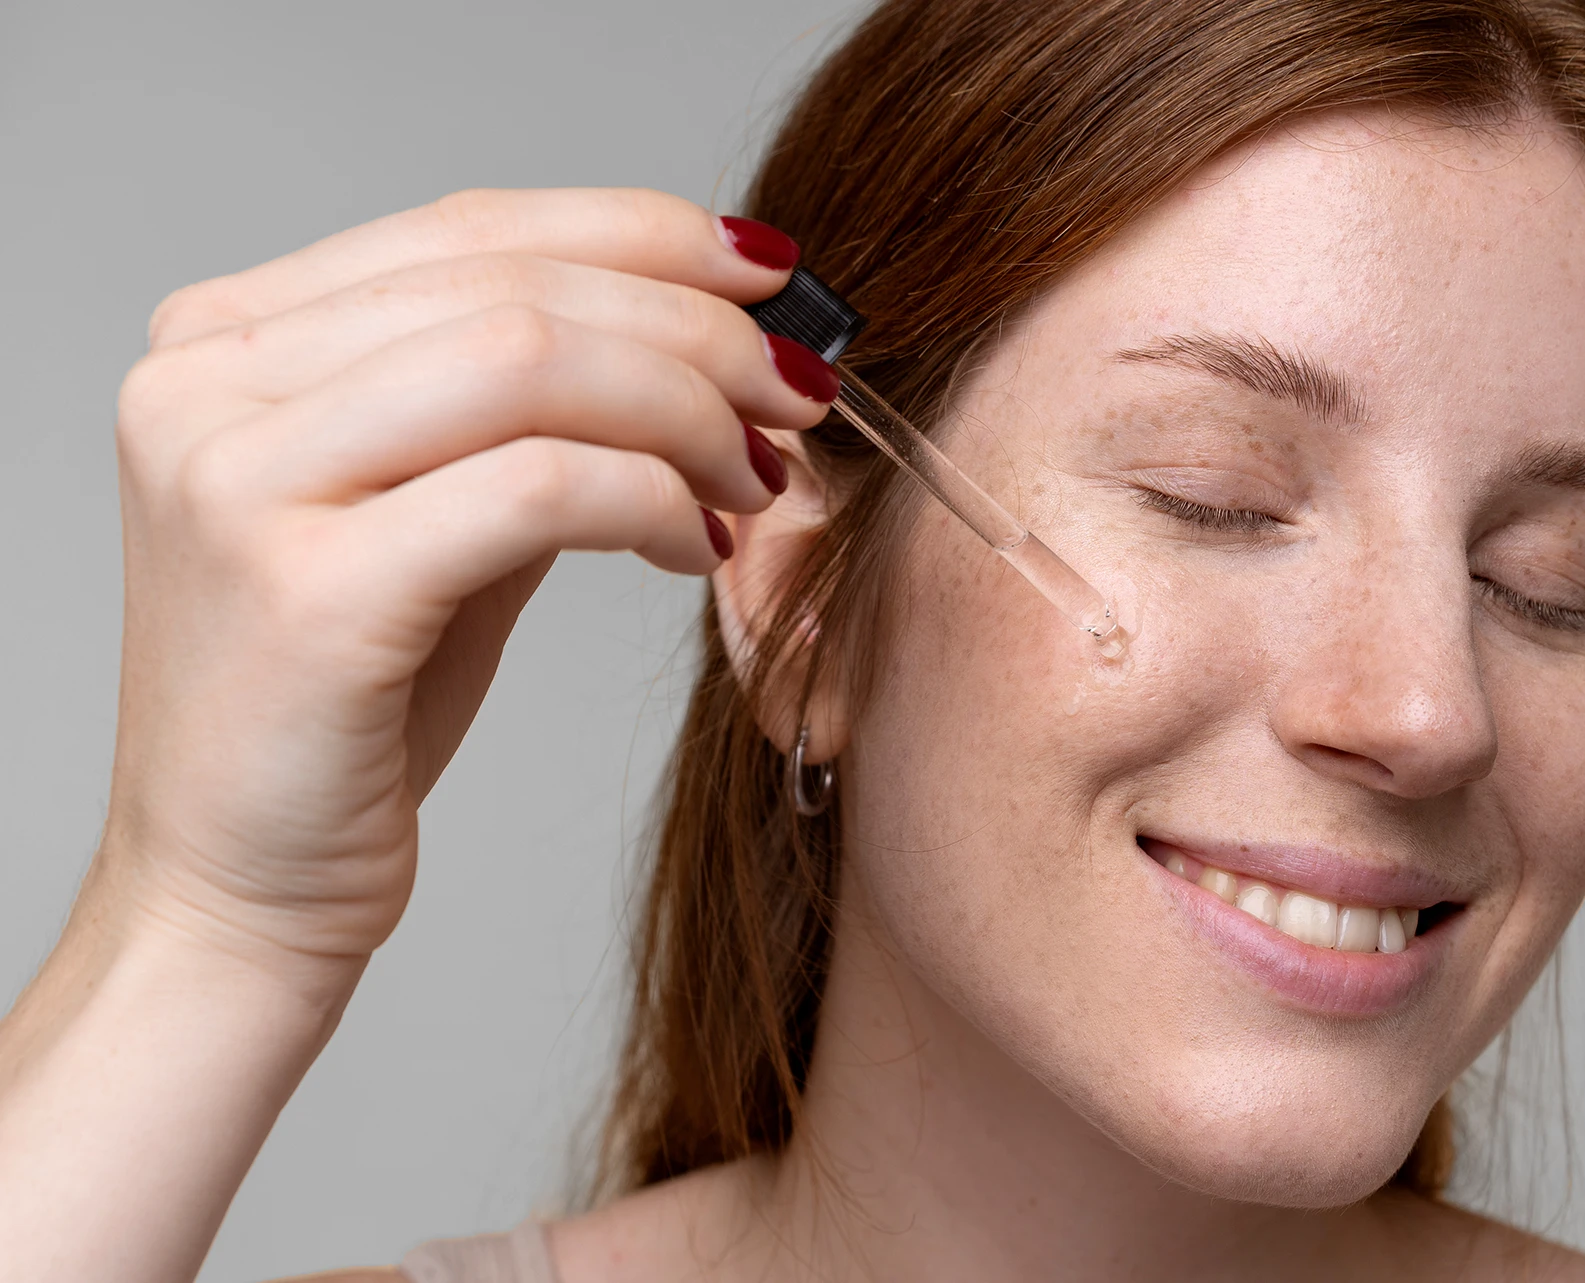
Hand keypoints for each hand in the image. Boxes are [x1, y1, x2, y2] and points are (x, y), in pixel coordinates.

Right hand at [97, 187, 830, 973]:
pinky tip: (701, 546)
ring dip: (688, 409)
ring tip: (762, 473)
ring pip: (530, 365)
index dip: (643, 233)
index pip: (469, 228)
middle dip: (693, 328)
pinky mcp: (305, 592)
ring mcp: (240, 483)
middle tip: (799, 392)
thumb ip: (524, 415)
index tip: (771, 273)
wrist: (239, 892)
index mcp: (223, 342)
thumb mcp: (434, 516)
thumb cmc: (349, 711)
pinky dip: (654, 501)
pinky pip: (538, 489)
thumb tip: (706, 330)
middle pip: (511, 286)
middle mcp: (203, 387)